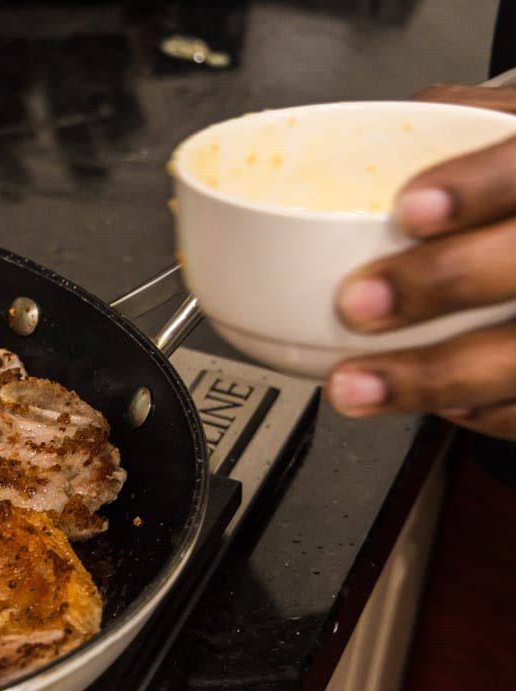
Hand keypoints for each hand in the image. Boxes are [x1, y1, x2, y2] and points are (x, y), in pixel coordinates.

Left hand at [325, 86, 515, 440]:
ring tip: (355, 384)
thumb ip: (445, 126)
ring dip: (434, 377)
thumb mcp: (504, 125)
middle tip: (356, 302)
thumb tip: (344, 149)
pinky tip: (437, 406)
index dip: (478, 186)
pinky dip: (485, 412)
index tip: (408, 208)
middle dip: (442, 282)